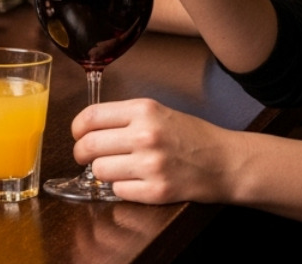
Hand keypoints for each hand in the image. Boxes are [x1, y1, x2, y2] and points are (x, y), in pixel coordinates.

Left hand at [71, 98, 236, 204]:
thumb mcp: (160, 112)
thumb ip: (127, 117)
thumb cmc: (193, 136)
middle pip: (88, 146)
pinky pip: (118, 191)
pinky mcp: (156, 190)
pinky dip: (122, 188)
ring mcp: (150, 164)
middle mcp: (146, 135)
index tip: (78, 134)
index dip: (77, 128)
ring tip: (121, 168)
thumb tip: (88, 127)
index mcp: (145, 110)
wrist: (224, 161)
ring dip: (104, 172)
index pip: (91, 117)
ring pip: (99, 171)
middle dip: (82, 154)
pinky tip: (137, 180)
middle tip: (87, 156)